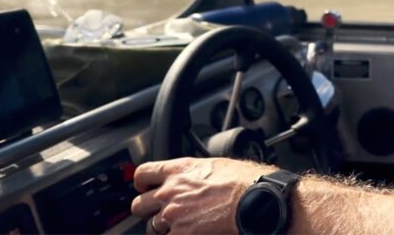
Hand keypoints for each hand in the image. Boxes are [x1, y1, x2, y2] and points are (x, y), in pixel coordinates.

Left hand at [131, 157, 271, 234]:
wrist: (254, 201)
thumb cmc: (244, 182)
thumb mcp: (216, 165)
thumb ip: (195, 173)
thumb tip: (193, 179)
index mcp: (179, 170)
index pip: (143, 174)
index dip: (142, 183)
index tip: (146, 188)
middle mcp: (170, 192)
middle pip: (139, 204)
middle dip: (149, 210)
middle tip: (162, 213)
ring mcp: (172, 215)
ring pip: (151, 227)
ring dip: (163, 228)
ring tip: (180, 227)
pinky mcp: (180, 234)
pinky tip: (188, 233)